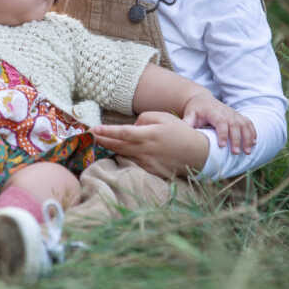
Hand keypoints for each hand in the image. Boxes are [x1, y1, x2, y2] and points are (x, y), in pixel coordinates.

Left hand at [89, 111, 209, 178]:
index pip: (123, 132)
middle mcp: (146, 150)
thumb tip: (131, 126)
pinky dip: (124, 157)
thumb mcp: (163, 117)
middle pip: (118, 145)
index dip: (107, 131)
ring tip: (100, 141)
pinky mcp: (151, 171)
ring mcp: (148, 163)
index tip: (94, 129)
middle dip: (102, 140)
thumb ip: (144, 118)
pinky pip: (133, 163)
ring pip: (123, 155)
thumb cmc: (180, 132)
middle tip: (90, 135)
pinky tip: (117, 151)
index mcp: (149, 135)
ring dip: (110, 148)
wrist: (198, 154)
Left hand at [181, 92, 255, 154]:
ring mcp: (234, 113)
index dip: (222, 134)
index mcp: (214, 112)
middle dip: (236, 139)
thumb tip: (182, 133)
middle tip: (235, 153)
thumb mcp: (189, 114)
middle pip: (234, 125)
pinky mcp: (238, 116)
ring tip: (247, 152)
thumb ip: (188, 122)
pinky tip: (253, 143)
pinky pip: (248, 123)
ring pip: (244, 125)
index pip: (220, 122)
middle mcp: (226, 112)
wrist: (202, 99)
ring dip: (247, 138)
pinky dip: (252, 133)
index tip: (221, 146)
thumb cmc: (195, 109)